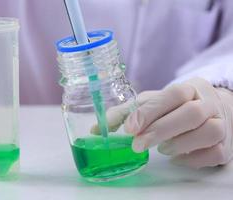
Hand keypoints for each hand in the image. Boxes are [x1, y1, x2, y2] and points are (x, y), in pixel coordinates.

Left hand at [93, 78, 232, 167]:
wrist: (213, 109)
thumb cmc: (175, 107)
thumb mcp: (151, 103)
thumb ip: (125, 113)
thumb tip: (96, 129)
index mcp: (188, 89)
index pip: (171, 94)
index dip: (150, 111)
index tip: (129, 128)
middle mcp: (207, 103)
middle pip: (190, 114)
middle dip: (160, 131)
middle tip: (137, 145)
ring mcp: (221, 124)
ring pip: (206, 133)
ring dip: (179, 144)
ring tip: (162, 149)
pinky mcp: (226, 144)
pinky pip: (214, 153)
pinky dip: (193, 158)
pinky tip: (177, 157)